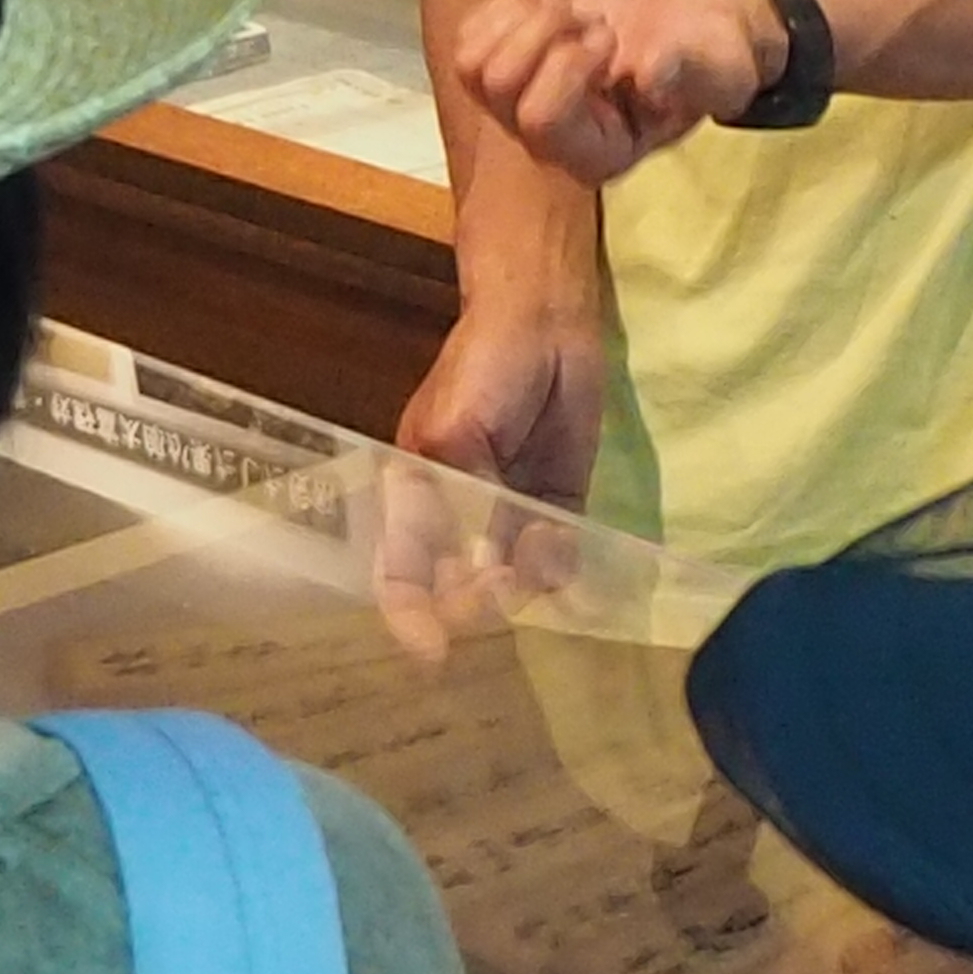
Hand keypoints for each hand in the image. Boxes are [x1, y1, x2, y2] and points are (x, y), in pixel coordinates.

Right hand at [379, 303, 600, 656]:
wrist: (545, 320)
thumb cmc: (481, 367)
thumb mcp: (457, 433)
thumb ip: (470, 502)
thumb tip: (484, 571)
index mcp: (416, 497)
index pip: (398, 574)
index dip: (409, 617)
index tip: (433, 654)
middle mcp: (459, 518)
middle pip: (458, 590)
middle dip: (480, 599)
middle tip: (503, 579)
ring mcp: (510, 516)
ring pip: (515, 583)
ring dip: (530, 578)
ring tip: (544, 540)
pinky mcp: (559, 507)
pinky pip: (561, 562)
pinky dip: (567, 574)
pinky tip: (574, 564)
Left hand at [449, 0, 780, 186]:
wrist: (689, 30)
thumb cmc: (711, 55)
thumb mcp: (723, 66)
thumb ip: (691, 71)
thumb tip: (647, 75)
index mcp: (598, 155)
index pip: (540, 119)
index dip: (569, 66)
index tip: (612, 40)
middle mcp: (547, 141)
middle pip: (496, 84)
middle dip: (545, 33)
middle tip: (595, 25)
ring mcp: (517, 107)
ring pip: (473, 61)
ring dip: (526, 18)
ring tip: (573, 15)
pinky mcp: (504, 65)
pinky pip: (470, 32)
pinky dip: (510, 6)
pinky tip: (554, 7)